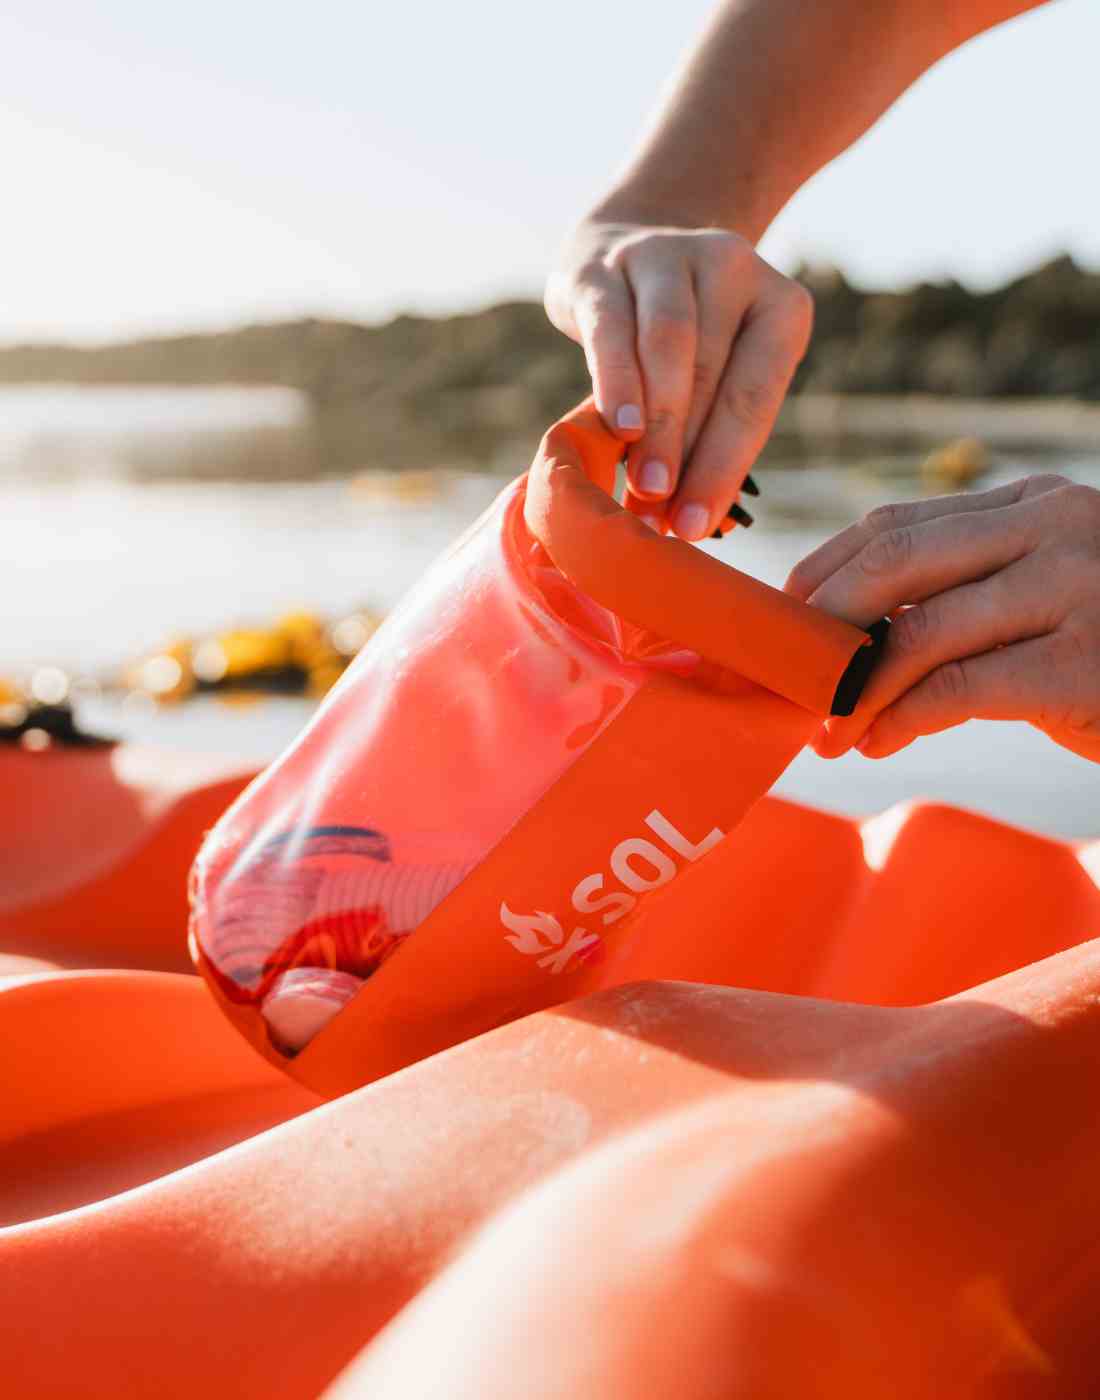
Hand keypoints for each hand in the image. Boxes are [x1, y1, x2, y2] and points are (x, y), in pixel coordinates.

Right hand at [544, 214, 812, 540]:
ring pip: (668, 345)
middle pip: (711, 373)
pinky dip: (615, 382)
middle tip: (662, 518)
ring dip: (656, 425)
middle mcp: (731, 267)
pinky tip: (616, 429)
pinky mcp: (604, 265)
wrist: (622, 257)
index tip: (696, 526)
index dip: (724, 467)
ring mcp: (667, 257)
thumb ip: (709, 433)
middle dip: (686, 455)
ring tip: (642, 487)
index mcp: (781, 305)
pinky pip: (611, 328)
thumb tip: (689, 522)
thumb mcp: (716, 376)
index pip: (754, 395)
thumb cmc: (681, 346)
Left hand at [785, 474, 1099, 763]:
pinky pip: (960, 687)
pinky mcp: (1084, 661)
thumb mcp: (1038, 602)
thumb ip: (961, 601)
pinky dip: (902, 718)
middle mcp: (1055, 527)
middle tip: (781, 672)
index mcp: (1032, 503)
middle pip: (893, 560)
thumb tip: (846, 641)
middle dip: (819, 621)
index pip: (894, 523)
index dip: (821, 572)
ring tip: (826, 729)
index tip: (776, 620)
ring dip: (854, 688)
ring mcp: (1076, 588)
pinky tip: (877, 742)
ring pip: (921, 629)